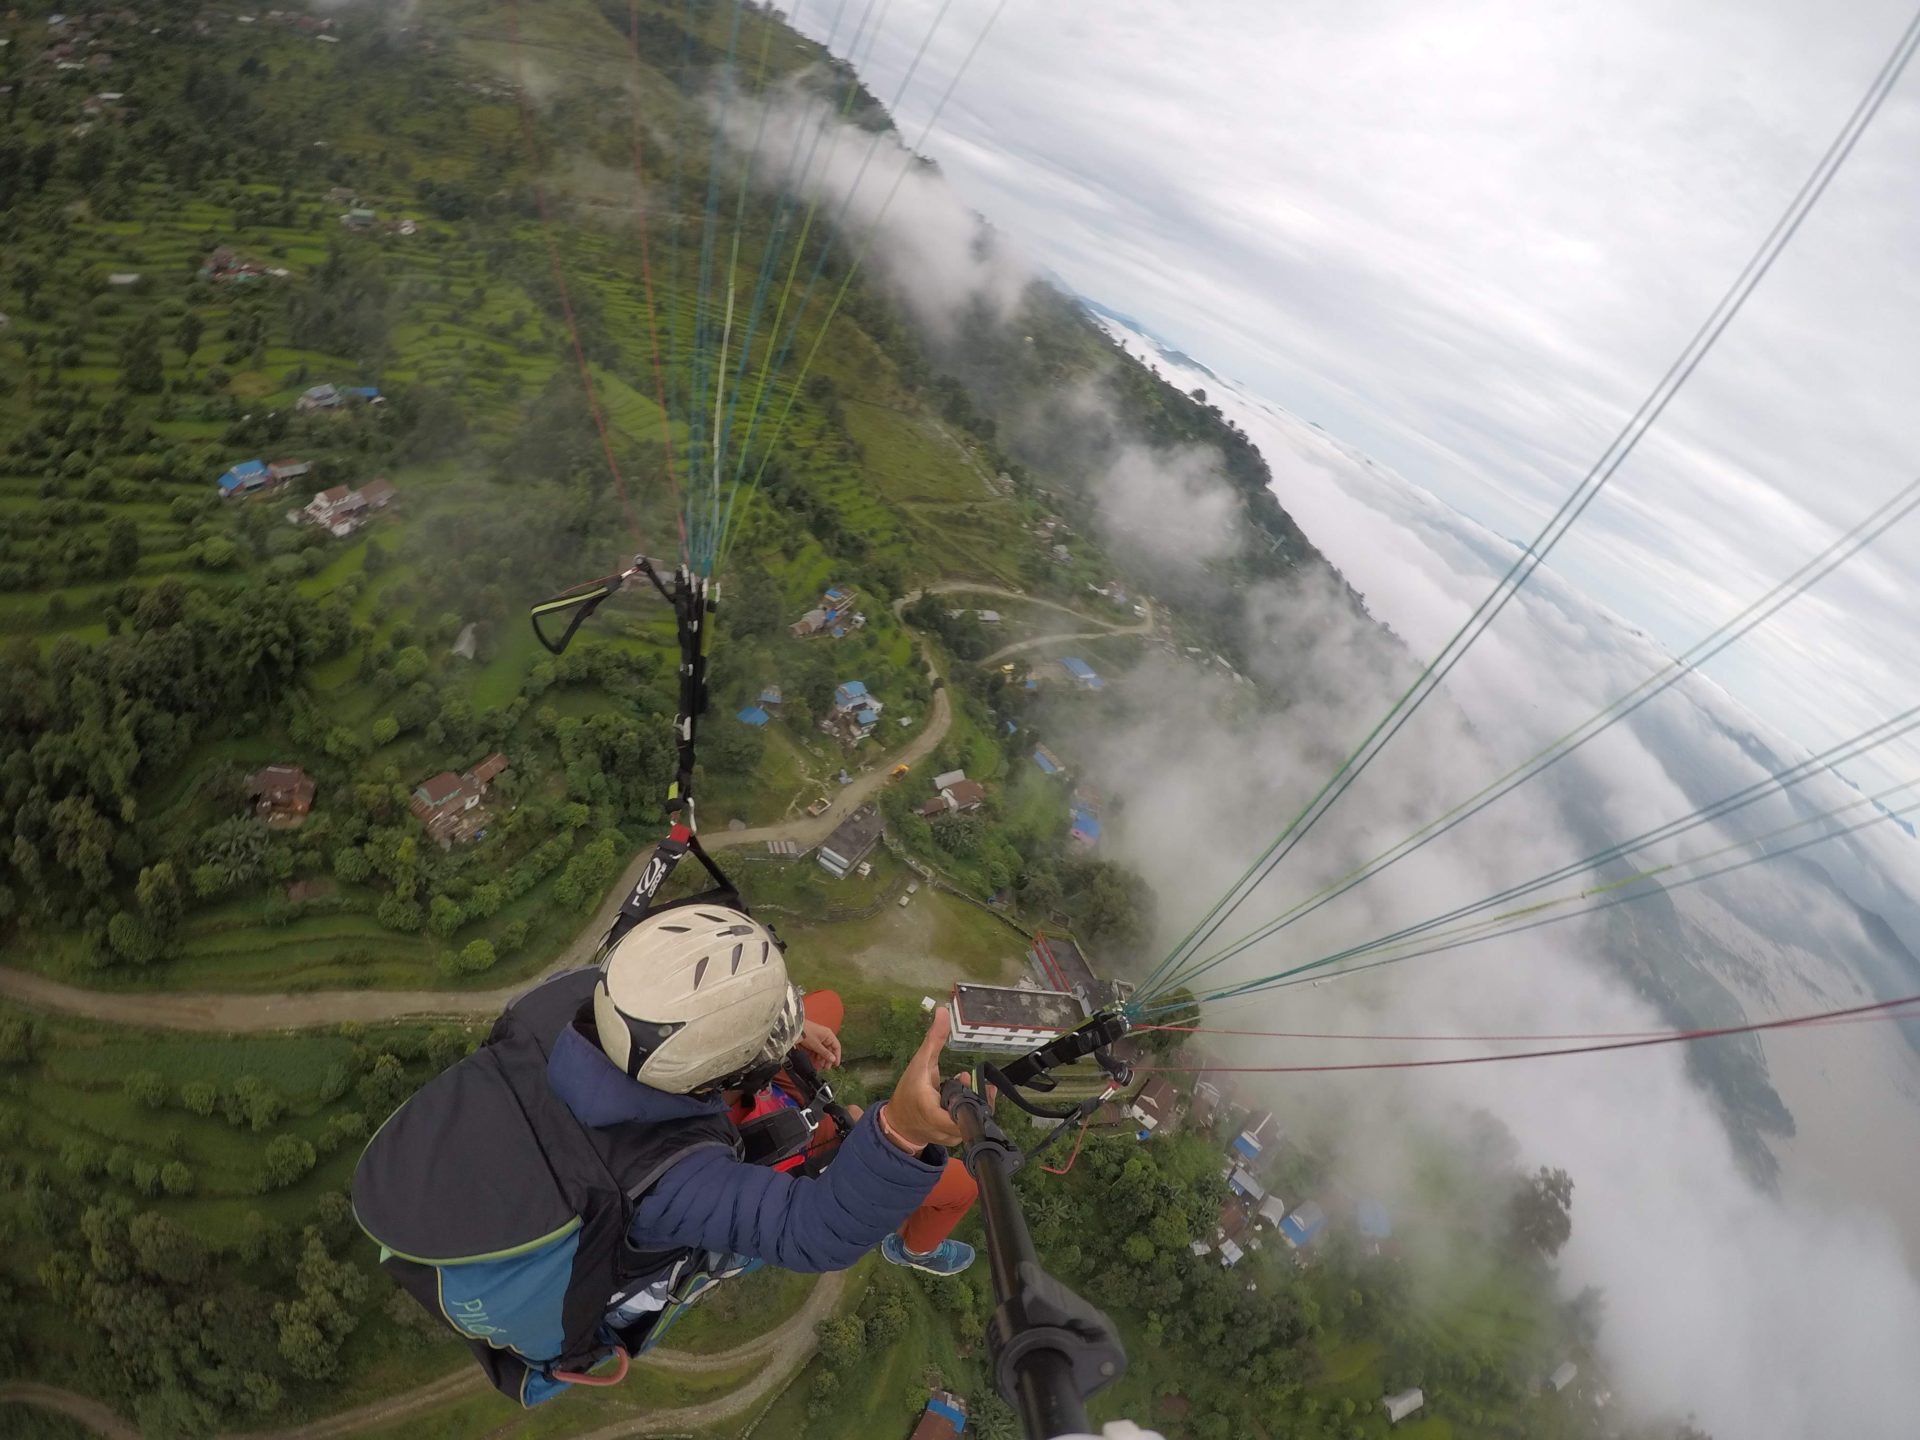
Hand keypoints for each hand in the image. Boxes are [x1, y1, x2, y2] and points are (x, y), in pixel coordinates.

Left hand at [796, 1019, 840, 1070]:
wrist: (794, 1028)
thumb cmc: (806, 1032)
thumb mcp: (816, 1045)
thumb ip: (825, 1053)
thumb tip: (833, 1059)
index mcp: (829, 1035)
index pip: (836, 1047)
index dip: (837, 1056)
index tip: (835, 1065)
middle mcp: (824, 1037)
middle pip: (829, 1050)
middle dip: (827, 1059)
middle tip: (826, 1068)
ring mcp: (818, 1039)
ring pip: (822, 1051)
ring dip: (820, 1059)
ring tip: (819, 1066)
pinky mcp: (812, 1041)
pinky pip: (815, 1050)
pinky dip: (815, 1056)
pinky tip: (814, 1062)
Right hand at [879, 1008, 965, 1151]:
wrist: (899, 1122)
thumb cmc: (909, 1092)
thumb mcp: (919, 1063)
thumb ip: (933, 1040)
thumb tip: (943, 1011)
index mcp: (933, 1112)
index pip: (960, 1114)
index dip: (973, 1101)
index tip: (970, 1080)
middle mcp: (944, 1129)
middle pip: (972, 1117)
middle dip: (977, 1097)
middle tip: (969, 1077)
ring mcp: (950, 1138)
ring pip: (973, 1123)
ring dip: (975, 1103)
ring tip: (965, 1084)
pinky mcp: (953, 1140)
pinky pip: (968, 1127)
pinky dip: (970, 1112)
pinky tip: (967, 1096)